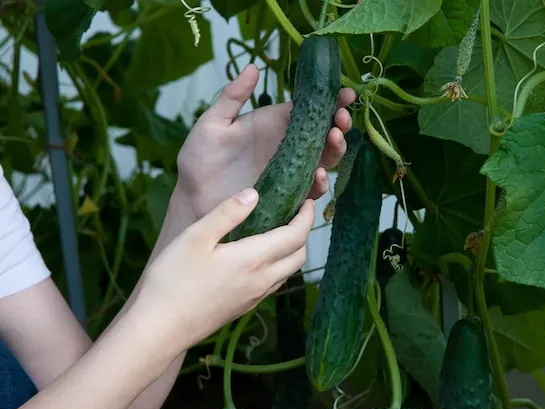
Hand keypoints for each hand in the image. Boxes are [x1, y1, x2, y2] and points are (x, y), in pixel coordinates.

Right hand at [136, 188, 314, 351]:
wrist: (159, 330)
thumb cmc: (172, 280)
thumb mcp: (196, 237)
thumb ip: (227, 213)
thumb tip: (254, 194)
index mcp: (253, 260)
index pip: (295, 236)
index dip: (306, 217)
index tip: (308, 202)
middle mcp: (261, 281)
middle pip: (299, 256)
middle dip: (304, 233)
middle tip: (296, 214)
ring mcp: (254, 298)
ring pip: (288, 273)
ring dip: (293, 251)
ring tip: (280, 232)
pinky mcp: (244, 309)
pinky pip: (274, 285)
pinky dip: (279, 266)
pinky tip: (260, 258)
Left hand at [175, 63, 355, 220]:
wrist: (193, 199)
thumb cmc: (199, 160)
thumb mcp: (212, 123)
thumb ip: (232, 97)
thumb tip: (252, 67)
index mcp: (275, 124)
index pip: (310, 108)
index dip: (331, 100)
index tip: (346, 93)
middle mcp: (289, 147)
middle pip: (324, 134)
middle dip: (339, 125)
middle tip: (341, 117)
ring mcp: (291, 172)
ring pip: (324, 160)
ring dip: (335, 149)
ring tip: (334, 138)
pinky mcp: (288, 196)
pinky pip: (310, 190)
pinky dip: (320, 183)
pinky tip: (317, 175)